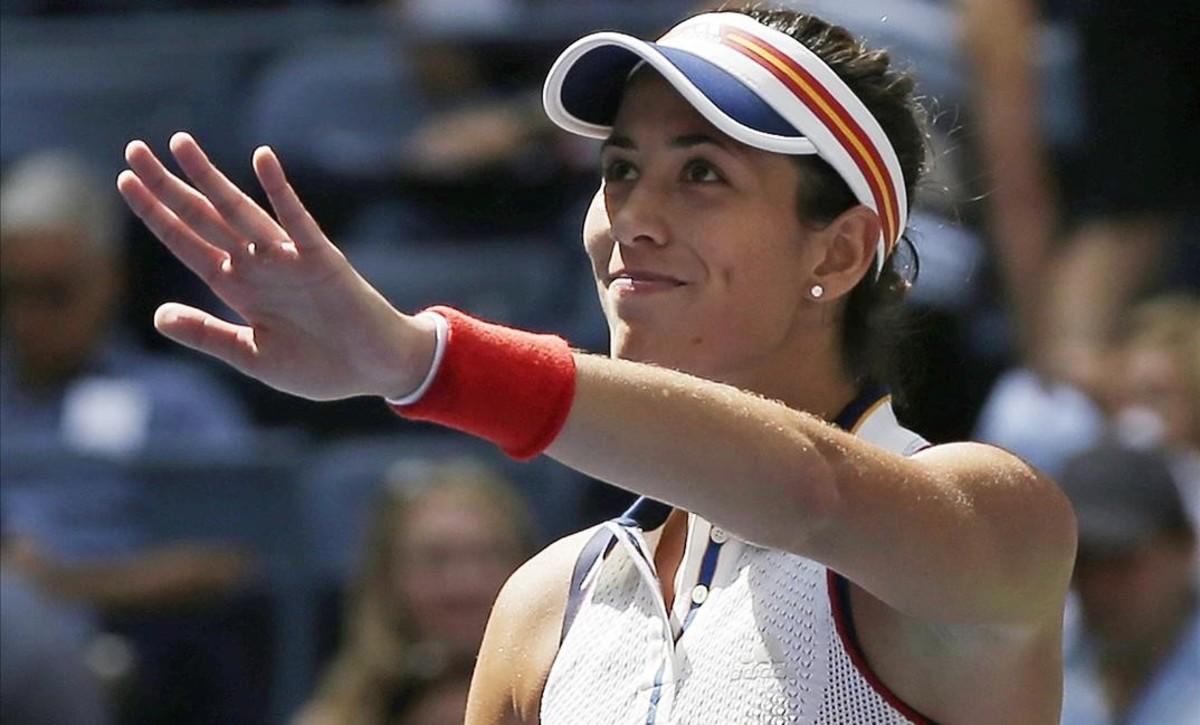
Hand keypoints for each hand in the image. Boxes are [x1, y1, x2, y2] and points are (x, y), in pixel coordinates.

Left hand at [117, 133, 435, 400]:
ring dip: (210, 178)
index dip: (155, 213)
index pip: (186, 241)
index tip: (125, 180)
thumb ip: (207, 334)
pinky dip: (281, 191)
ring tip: (179, 145)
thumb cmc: (320, 366)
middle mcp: (257, 265)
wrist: (375, 370)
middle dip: (168, 185)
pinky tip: (263, 160)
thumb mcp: (253, 355)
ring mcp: (288, 259)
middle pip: (203, 217)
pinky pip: (298, 221)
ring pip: (240, 211)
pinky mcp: (322, 259)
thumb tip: (158, 315)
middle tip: (134, 148)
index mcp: (238, 287)